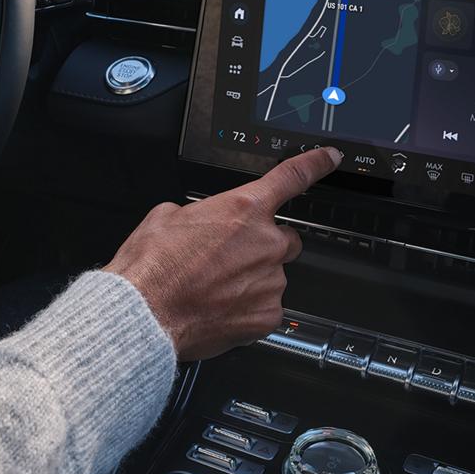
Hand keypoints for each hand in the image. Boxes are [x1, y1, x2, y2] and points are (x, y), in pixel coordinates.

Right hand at [105, 147, 342, 361]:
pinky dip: (249, 308)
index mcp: (243, 208)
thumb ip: (197, 213)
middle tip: (230, 258)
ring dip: (253, 278)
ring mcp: (270, 281)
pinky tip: (221, 307)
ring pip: (274, 275)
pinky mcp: (267, 314)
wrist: (145, 314)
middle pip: (285, 238)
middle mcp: (265, 243)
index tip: (329, 158)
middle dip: (263, 245)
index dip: (315, 164)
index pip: (292, 177)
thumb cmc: (152, 268)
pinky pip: (267, 306)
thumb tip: (198, 221)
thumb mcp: (166, 217)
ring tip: (215, 288)